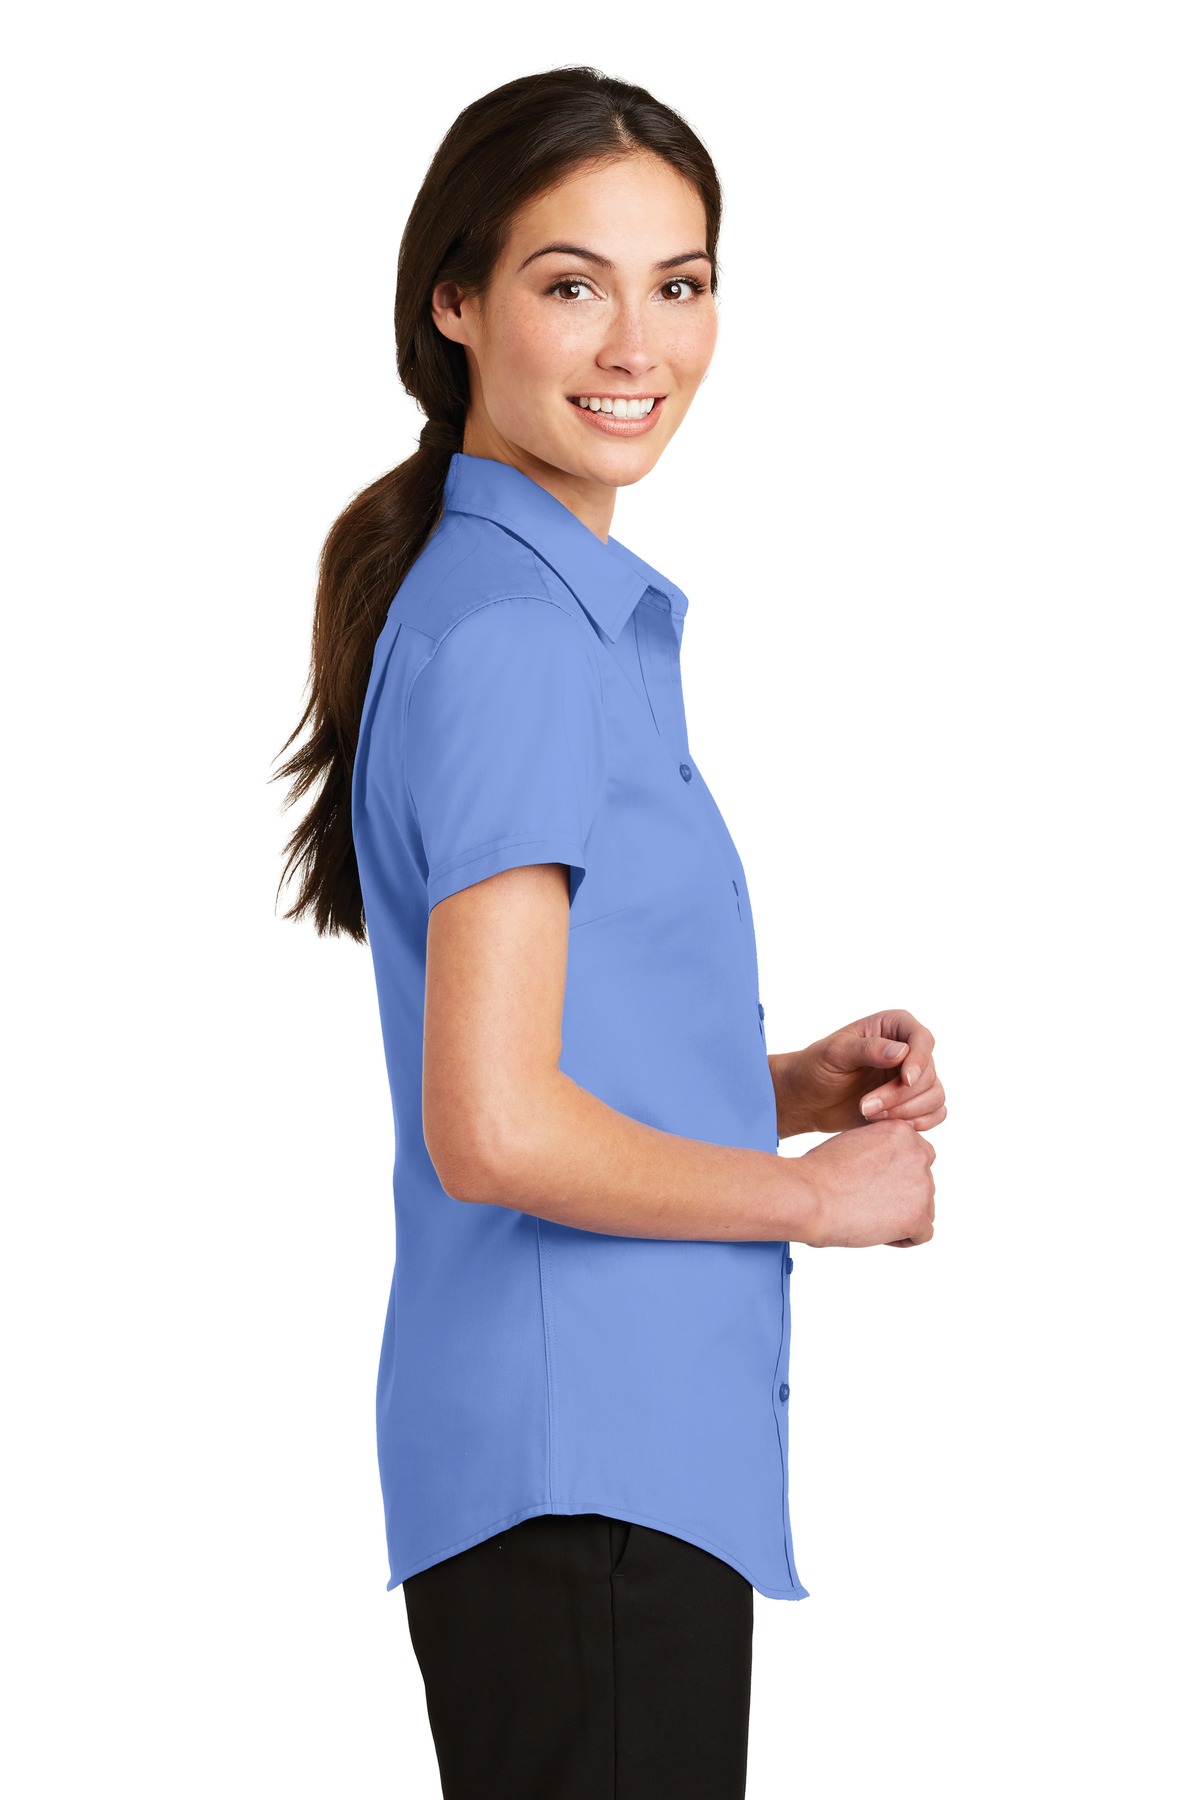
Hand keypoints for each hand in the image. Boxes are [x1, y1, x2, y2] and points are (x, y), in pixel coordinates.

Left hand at [773, 1010, 945, 1136]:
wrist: (808, 1098)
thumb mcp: (835, 1053)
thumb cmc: (816, 1067)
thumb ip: (867, 1049)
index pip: (922, 1039)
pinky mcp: (911, 1103)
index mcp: (893, 1027)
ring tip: (869, 1114)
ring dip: (906, 1111)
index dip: (919, 1060)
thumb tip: (901, 1052)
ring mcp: (912, 1078)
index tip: (905, 1080)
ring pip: (934, 1096)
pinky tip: (889, 1125)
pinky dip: (919, 1122)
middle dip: (900, 1094)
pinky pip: (935, 1113)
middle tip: (865, 1106)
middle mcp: (909, 1050)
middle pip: (928, 1073)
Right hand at [794, 1118, 935, 1248]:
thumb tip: (891, 1170)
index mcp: (902, 1132)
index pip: (915, 1158)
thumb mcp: (854, 1142)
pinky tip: (876, 1232)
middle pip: (922, 1184)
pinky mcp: (917, 1216)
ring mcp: (921, 1186)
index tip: (869, 1183)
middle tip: (866, 1202)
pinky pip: (923, 1234)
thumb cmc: (819, 1172)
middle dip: (900, 1197)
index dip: (894, 1174)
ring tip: (867, 1218)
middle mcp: (919, 1154)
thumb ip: (881, 1150)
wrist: (807, 1196)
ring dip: (902, 1217)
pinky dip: (902, 1239)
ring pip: (925, 1209)